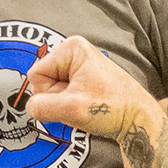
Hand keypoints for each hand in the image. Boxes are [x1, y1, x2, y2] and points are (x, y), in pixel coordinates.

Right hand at [24, 34, 165, 140]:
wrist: (138, 119)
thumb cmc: (112, 109)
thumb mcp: (72, 108)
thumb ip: (43, 107)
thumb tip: (30, 107)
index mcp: (71, 48)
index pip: (36, 75)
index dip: (48, 94)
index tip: (71, 100)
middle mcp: (75, 51)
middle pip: (44, 82)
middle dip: (58, 99)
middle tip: (81, 105)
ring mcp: (79, 64)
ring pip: (53, 91)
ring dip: (65, 104)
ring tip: (87, 106)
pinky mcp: (84, 76)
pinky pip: (63, 93)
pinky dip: (71, 105)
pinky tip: (88, 107)